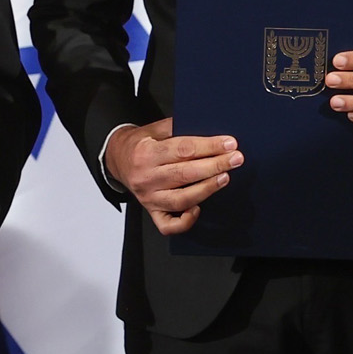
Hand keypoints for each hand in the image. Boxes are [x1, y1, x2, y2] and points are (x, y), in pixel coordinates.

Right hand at [103, 117, 239, 235]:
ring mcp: (148, 197)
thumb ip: (177, 128)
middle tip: (236, 159)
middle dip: (215, 166)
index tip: (229, 143)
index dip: (209, 146)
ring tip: (224, 178)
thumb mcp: (154, 129)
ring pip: (181, 199)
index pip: (183, 149)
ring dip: (206, 189)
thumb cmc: (140, 144)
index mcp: (146, 153)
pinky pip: (168, 225)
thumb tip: (208, 129)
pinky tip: (198, 209)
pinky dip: (185, 221)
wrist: (116, 159)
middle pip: (185, 174)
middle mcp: (146, 177)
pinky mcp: (151, 211)